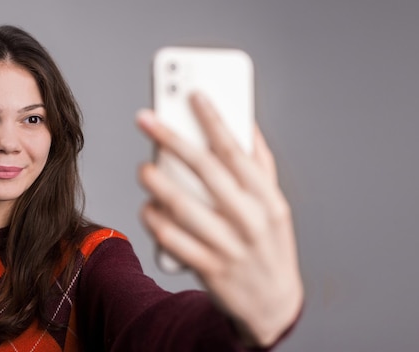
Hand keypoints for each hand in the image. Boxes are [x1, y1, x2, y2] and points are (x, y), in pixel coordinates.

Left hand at [136, 92, 302, 346]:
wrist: (273, 304)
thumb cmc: (269, 244)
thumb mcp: (275, 206)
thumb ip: (261, 166)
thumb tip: (246, 123)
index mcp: (268, 199)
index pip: (237, 151)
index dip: (213, 120)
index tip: (192, 94)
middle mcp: (250, 221)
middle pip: (206, 171)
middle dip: (173, 139)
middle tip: (147, 119)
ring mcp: (230, 247)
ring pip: (184, 207)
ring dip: (158, 183)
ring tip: (143, 167)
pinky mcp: (210, 270)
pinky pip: (174, 242)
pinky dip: (156, 222)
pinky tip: (148, 207)